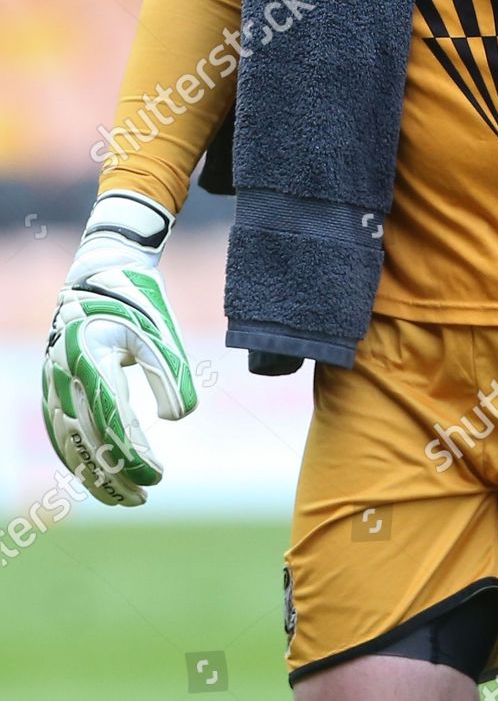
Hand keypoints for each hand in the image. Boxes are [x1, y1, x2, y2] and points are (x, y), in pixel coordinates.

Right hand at [41, 191, 196, 506]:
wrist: (100, 272)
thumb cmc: (137, 302)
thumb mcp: (161, 334)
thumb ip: (170, 375)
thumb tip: (174, 420)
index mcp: (92, 360)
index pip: (111, 424)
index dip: (133, 457)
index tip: (159, 476)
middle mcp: (65, 375)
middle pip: (86, 442)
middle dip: (114, 476)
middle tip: (143, 497)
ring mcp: (52, 382)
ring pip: (67, 443)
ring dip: (92, 475)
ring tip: (122, 497)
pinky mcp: (50, 386)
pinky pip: (58, 432)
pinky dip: (75, 458)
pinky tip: (95, 475)